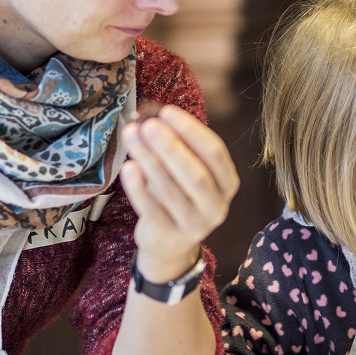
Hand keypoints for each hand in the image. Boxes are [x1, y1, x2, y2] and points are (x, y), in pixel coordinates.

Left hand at [121, 105, 239, 282]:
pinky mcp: (170, 236)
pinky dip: (138, 188)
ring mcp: (195, 225)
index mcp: (227, 183)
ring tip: (131, 136)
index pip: (215, 153)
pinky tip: (128, 167)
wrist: (169, 242)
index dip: (191, 131)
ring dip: (149, 160)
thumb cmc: (178, 194)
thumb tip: (150, 113)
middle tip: (148, 125)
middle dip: (170, 147)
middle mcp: (217, 206)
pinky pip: (152, 209)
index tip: (167, 112)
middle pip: (195, 174)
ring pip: (171, 190)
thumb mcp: (187, 170)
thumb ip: (177, 144)